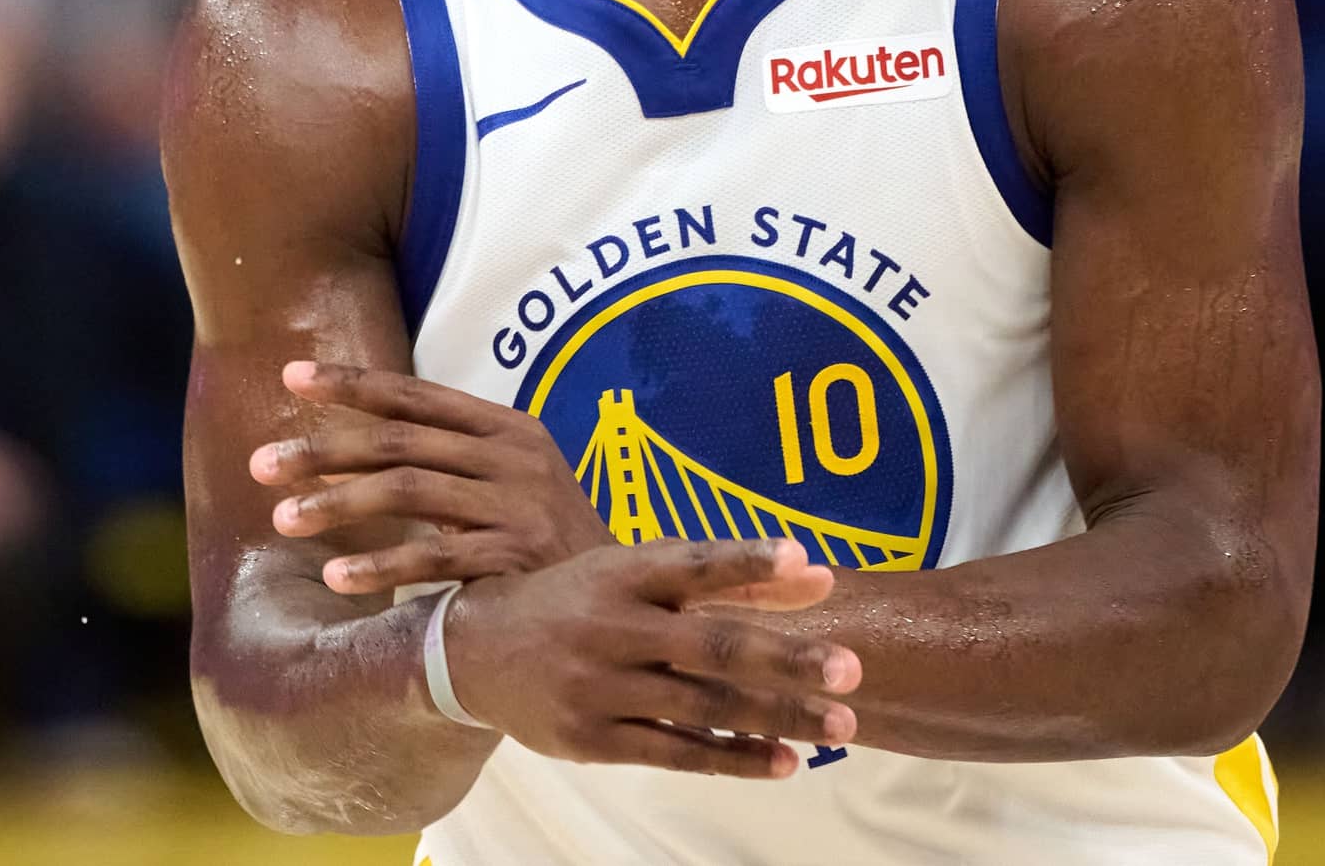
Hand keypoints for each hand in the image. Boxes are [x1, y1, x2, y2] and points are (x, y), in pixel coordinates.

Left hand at [253, 360, 829, 606]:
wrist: (635, 601)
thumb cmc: (552, 544)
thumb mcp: (513, 483)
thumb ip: (452, 459)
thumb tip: (364, 441)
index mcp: (509, 427)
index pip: (417, 396)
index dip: (353, 384)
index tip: (291, 376)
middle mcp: (514, 457)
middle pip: (401, 442)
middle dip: (324, 449)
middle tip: (259, 462)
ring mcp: (519, 505)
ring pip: (410, 493)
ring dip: (339, 505)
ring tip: (281, 518)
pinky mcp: (521, 559)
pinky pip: (439, 560)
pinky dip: (384, 569)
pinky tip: (337, 580)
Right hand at [440, 538, 860, 778]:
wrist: (473, 654)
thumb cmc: (577, 603)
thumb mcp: (632, 573)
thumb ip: (723, 575)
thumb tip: (812, 572)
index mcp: (622, 572)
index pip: (694, 563)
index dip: (750, 563)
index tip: (807, 566)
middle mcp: (611, 626)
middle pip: (711, 644)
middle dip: (785, 659)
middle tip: (850, 670)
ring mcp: (600, 686)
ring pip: (702, 705)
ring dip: (777, 716)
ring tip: (840, 723)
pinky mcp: (592, 740)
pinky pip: (675, 753)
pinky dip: (733, 757)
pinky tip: (783, 760)